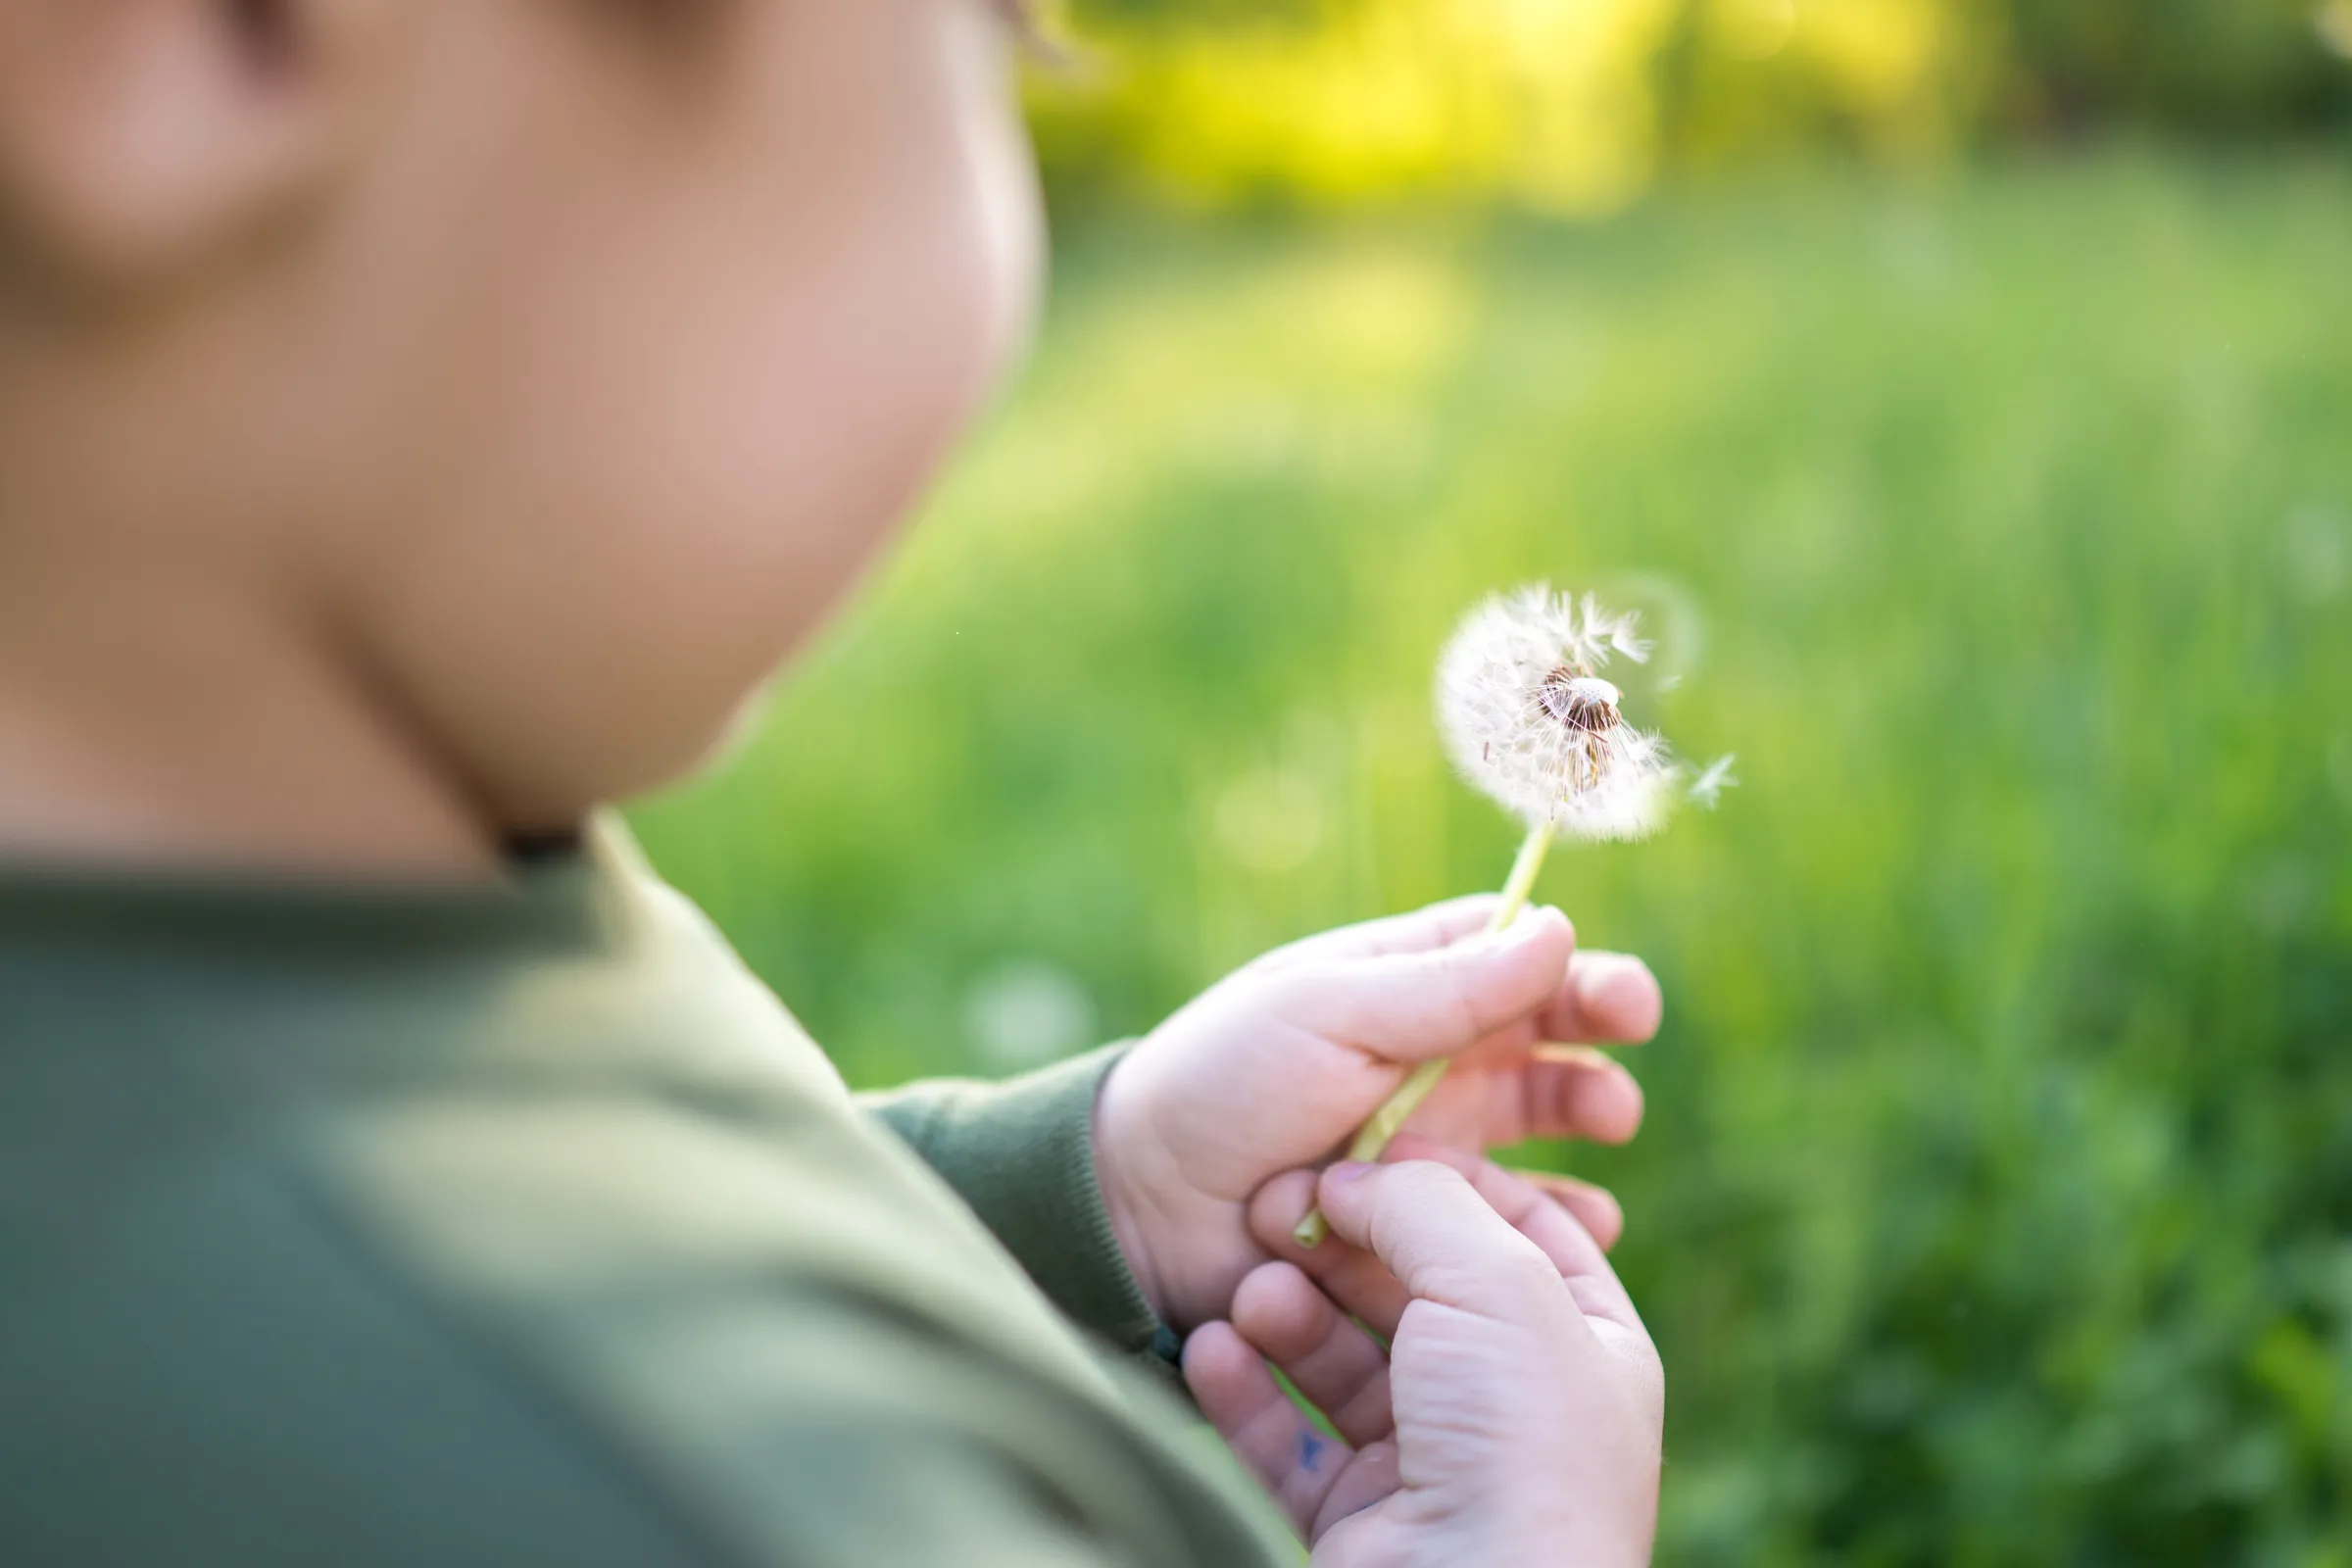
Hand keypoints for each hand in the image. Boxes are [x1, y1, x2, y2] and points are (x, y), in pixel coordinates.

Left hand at [1094, 896, 1660, 1330]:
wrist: (1146, 1206)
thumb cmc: (1223, 1086)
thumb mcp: (1328, 1013)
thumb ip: (1444, 984)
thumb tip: (1560, 929)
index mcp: (1400, 984)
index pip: (1513, 955)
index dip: (1577, 970)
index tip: (1624, 1002)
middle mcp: (1426, 1056)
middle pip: (1543, 1037)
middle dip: (1592, 1049)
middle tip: (1614, 1081)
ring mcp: (1428, 1140)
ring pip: (1540, 1123)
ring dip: (1582, 1121)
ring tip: (1602, 1133)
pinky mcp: (1422, 1221)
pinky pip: (1507, 1215)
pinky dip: (1551, 1218)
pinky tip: (1581, 1224)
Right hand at [1183, 1147, 1663, 1565]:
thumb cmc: (1517, 1445)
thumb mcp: (1498, 1283)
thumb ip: (1425, 1205)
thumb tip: (1353, 1179)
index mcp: (1585, 1344)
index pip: (1519, 1227)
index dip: (1445, 1177)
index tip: (1365, 1146)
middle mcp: (1514, 1404)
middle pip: (1417, 1288)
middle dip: (1345, 1242)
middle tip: (1272, 1204)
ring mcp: (1436, 1464)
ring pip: (1346, 1361)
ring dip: (1289, 1312)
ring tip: (1249, 1289)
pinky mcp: (1361, 1521)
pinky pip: (1290, 1439)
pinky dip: (1246, 1390)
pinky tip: (1208, 1348)